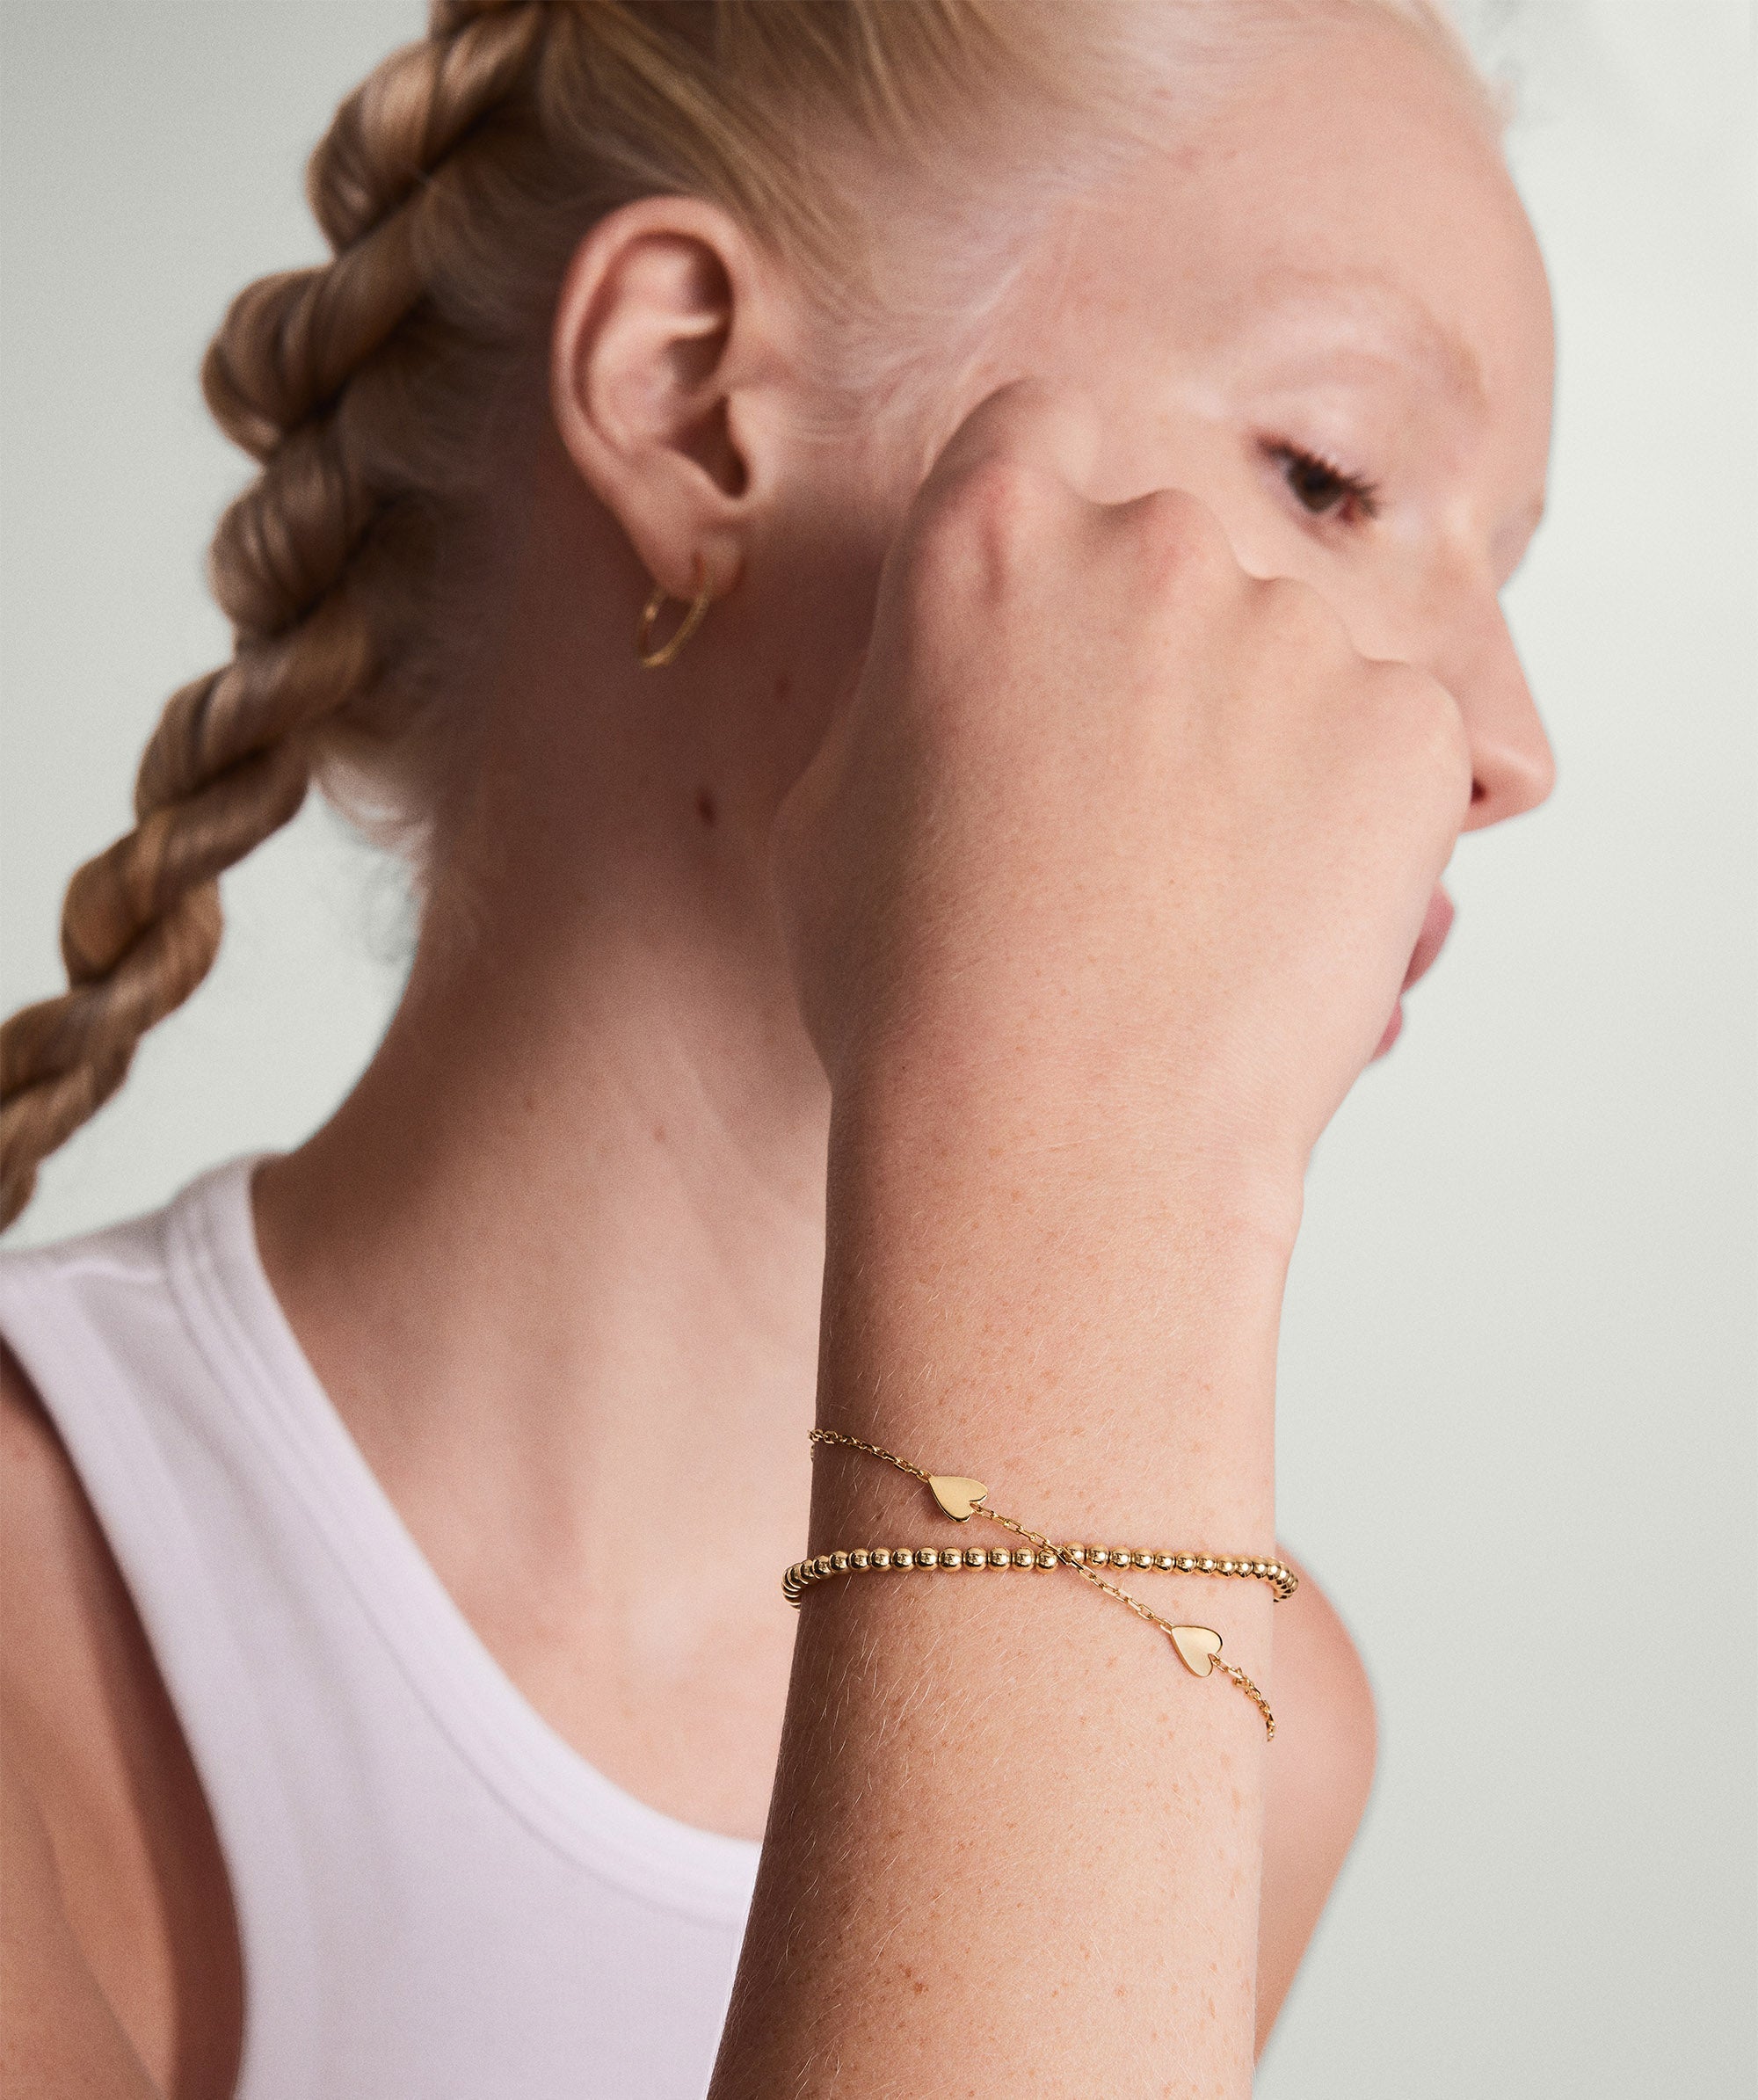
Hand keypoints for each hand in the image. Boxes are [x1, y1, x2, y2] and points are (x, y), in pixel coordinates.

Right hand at [773, 379, 1471, 1208]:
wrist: (1058, 1141)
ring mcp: (1294, 629)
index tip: (1059, 622)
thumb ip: (915, 692)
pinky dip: (1356, 818)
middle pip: (1174, 547)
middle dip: (1161, 652)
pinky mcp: (1409, 727)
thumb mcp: (833, 814)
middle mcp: (1149, 543)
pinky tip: (1279, 923)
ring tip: (1202, 899)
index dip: (1051, 528)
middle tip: (1130, 811)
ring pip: (1292, 654)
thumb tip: (965, 676)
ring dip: (1263, 740)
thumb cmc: (911, 998)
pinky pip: (1389, 744)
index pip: (1038, 437)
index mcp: (985, 538)